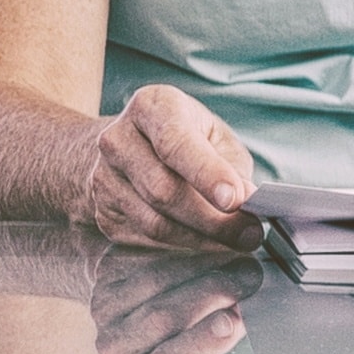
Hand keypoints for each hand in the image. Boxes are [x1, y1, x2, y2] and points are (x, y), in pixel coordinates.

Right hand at [75, 85, 261, 251]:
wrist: (127, 148)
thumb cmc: (184, 140)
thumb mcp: (213, 137)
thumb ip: (231, 167)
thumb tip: (246, 203)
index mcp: (151, 108)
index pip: (175, 144)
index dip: (207, 174)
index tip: (236, 200)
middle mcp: (118, 141)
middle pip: (164, 190)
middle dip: (212, 218)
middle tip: (249, 232)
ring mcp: (104, 179)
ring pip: (155, 223)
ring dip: (201, 238)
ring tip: (235, 240)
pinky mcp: (104, 213)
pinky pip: (147, 240)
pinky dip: (184, 246)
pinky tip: (206, 241)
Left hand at [82, 243, 260, 353]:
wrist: (141, 298)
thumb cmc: (185, 325)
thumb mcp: (203, 340)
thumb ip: (221, 332)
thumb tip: (248, 312)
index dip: (201, 342)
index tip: (232, 320)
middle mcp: (116, 348)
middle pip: (164, 317)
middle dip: (214, 292)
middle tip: (251, 276)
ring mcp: (104, 310)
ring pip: (156, 281)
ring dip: (204, 264)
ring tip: (239, 257)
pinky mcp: (105, 275)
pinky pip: (147, 256)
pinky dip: (184, 248)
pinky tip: (212, 242)